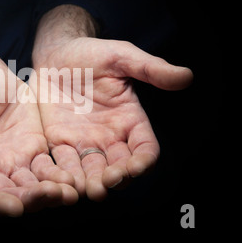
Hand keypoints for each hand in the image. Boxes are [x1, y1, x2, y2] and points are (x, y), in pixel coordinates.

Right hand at [0, 57, 76, 215]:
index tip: (15, 209)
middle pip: (7, 194)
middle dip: (29, 200)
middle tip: (53, 196)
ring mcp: (12, 161)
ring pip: (30, 187)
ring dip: (48, 194)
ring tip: (68, 192)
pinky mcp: (33, 151)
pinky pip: (46, 170)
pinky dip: (59, 177)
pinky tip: (72, 178)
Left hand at [33, 37, 192, 200]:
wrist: (55, 53)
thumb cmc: (91, 53)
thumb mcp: (121, 56)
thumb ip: (150, 69)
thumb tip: (186, 76)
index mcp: (130, 119)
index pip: (144, 147)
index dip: (144, 160)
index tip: (137, 166)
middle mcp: (110, 136)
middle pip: (120, 166)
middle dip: (117, 178)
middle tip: (109, 182)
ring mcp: (85, 141)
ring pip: (93, 171)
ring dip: (93, 183)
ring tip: (90, 189)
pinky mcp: (60, 142)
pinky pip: (65, 163)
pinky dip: (66, 175)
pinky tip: (64, 182)